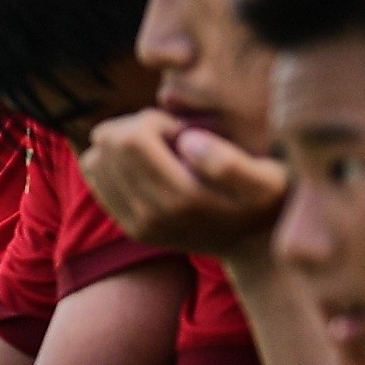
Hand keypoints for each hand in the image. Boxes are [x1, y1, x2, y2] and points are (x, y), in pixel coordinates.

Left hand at [81, 111, 289, 256]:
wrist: (253, 245)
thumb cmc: (266, 201)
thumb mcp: (269, 180)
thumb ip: (230, 162)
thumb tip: (187, 142)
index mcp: (184, 198)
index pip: (131, 138)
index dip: (153, 119)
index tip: (180, 129)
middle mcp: (153, 215)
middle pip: (108, 145)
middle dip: (134, 128)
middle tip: (168, 137)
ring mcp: (137, 225)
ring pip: (95, 161)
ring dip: (121, 146)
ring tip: (158, 151)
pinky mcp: (131, 228)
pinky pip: (96, 181)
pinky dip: (113, 163)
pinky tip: (147, 166)